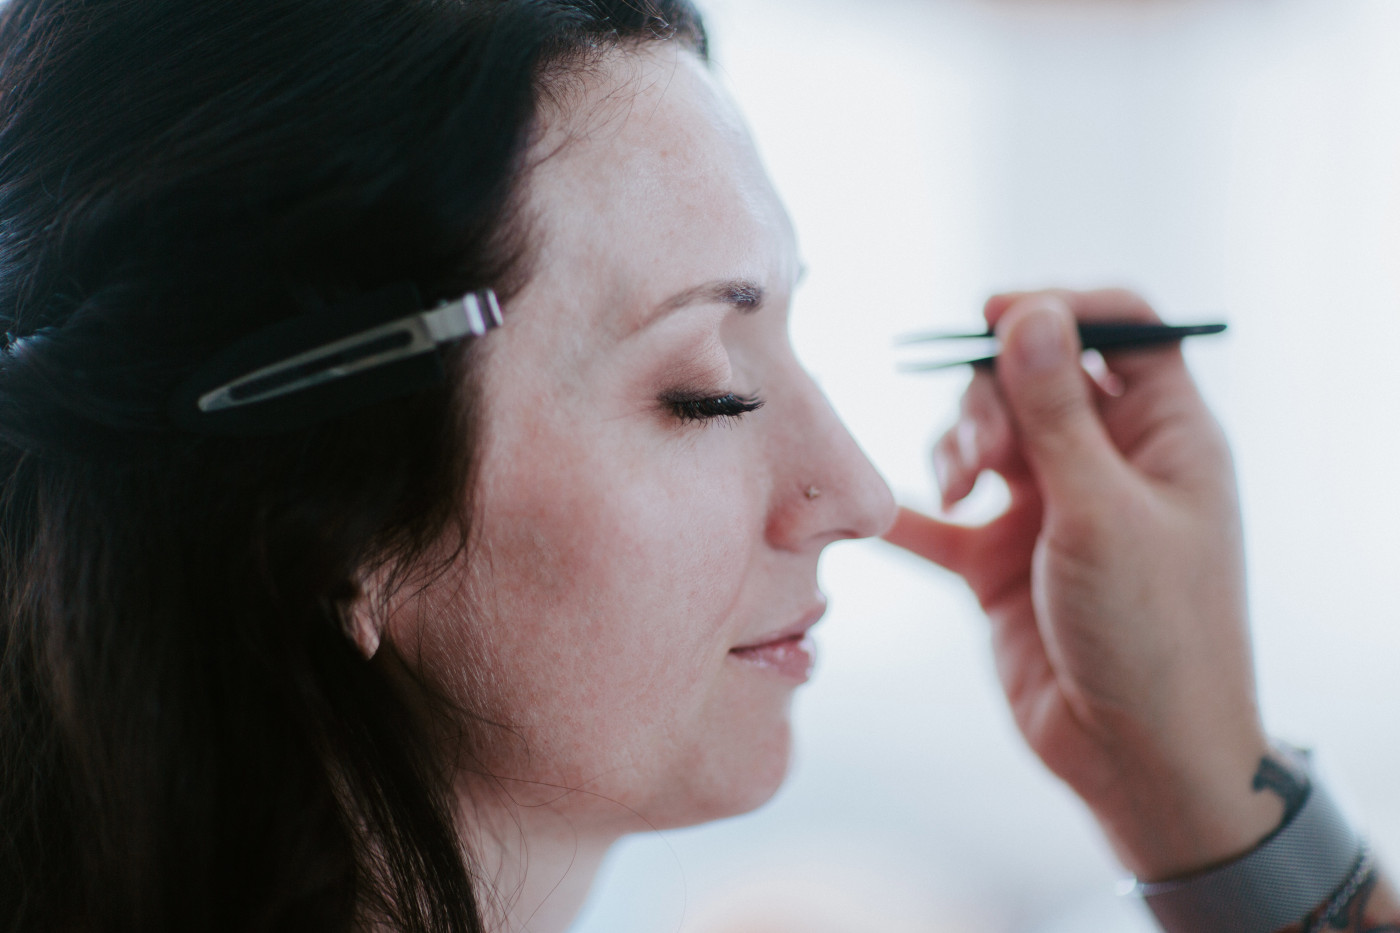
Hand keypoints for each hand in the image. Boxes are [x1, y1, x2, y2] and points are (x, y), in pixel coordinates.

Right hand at [886, 289, 1280, 880]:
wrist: (1136, 759)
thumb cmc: (1152, 633)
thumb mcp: (1102, 510)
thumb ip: (1056, 410)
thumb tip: (1027, 311)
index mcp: (1165, 437)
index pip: (1120, 330)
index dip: (1059, 309)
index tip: (995, 313)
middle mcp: (1108, 464)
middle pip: (1034, 378)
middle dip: (994, 396)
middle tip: (987, 452)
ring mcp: (1051, 512)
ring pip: (986, 437)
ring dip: (957, 447)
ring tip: (957, 490)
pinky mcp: (1002, 562)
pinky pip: (941, 521)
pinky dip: (910, 514)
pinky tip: (872, 513)